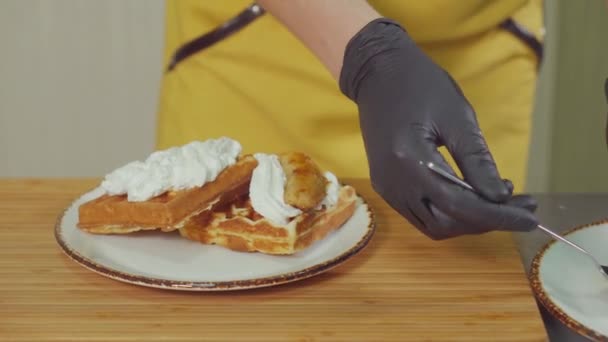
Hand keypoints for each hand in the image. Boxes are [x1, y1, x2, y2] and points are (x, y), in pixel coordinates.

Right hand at [339, 19, 537, 239]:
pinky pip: (420, 214)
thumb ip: (477, 160)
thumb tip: (501, 197)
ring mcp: (386, 187)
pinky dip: (449, 213)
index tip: (530, 218)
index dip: (497, 216)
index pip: (459, 205)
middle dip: (485, 221)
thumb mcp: (457, 116)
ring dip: (467, 221)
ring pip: (432, 225)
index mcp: (409, 161)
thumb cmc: (420, 85)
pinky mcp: (386, 186)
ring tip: (498, 201)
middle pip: (445, 224)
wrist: (378, 73)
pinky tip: (471, 196)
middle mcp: (393, 183)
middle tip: (519, 205)